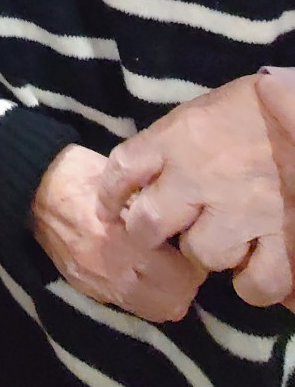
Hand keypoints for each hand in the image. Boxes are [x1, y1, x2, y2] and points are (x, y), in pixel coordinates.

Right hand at [32, 144, 202, 321]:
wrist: (32, 186)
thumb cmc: (82, 174)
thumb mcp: (126, 182)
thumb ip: (155, 211)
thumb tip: (188, 225)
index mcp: (125, 241)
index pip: (185, 276)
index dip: (195, 258)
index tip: (189, 240)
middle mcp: (114, 272)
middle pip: (174, 303)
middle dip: (185, 282)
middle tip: (181, 257)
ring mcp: (98, 285)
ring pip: (154, 311)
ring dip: (165, 292)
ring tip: (162, 266)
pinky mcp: (85, 289)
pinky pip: (128, 304)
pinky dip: (141, 292)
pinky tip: (137, 268)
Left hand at [98, 74, 294, 307]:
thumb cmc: (257, 104)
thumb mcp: (204, 109)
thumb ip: (174, 141)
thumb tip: (148, 174)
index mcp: (178, 138)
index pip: (122, 169)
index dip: (109, 193)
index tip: (108, 207)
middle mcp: (199, 178)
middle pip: (148, 224)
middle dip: (149, 232)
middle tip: (164, 233)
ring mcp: (241, 212)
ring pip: (202, 254)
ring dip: (208, 251)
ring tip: (223, 240)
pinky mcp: (283, 237)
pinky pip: (256, 281)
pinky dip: (253, 282)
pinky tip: (255, 267)